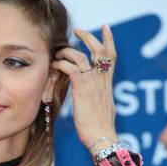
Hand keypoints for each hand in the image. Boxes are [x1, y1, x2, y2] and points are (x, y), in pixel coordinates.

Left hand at [51, 25, 116, 150]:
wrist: (102, 138)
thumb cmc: (101, 129)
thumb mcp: (106, 109)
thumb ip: (101, 99)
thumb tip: (99, 100)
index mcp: (108, 84)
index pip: (112, 56)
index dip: (109, 40)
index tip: (105, 27)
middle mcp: (102, 80)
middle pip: (99, 49)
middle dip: (88, 36)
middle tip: (78, 30)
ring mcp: (92, 83)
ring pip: (80, 56)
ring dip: (67, 51)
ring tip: (58, 54)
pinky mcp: (81, 89)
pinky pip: (70, 68)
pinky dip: (61, 64)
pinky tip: (54, 66)